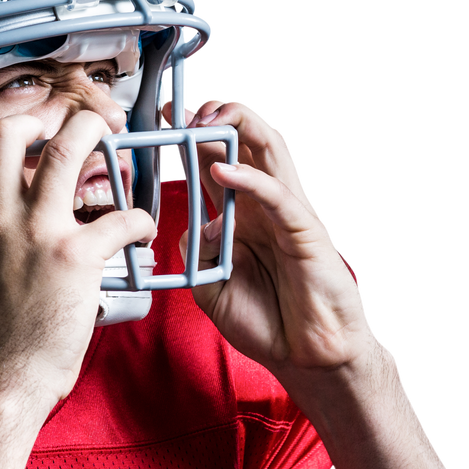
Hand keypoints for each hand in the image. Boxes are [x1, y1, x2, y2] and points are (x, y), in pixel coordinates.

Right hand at [0, 111, 155, 407]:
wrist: (0, 382)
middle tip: (67, 127)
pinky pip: (121, 217)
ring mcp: (36, 233)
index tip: (13, 132)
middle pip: (6, 132)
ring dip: (92, 133)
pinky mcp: (75, 258)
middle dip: (42, 115)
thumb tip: (1, 215)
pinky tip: (141, 232)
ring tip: (109, 138)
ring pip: (66, 151)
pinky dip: (140, 219)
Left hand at [176, 98, 380, 406]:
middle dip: (213, 116)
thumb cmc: (267, 321)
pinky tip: (222, 169)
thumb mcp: (211, 285)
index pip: (216, 157)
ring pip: (271, 149)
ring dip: (237, 127)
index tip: (161, 121)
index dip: (190, 134)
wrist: (306, 357)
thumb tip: (195, 226)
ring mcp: (288, 212)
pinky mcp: (307, 231)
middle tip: (179, 111)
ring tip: (204, 120)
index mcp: (240, 212)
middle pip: (245, 139)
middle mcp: (265, 203)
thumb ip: (198, 252)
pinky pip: (278, 195)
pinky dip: (250, 178)